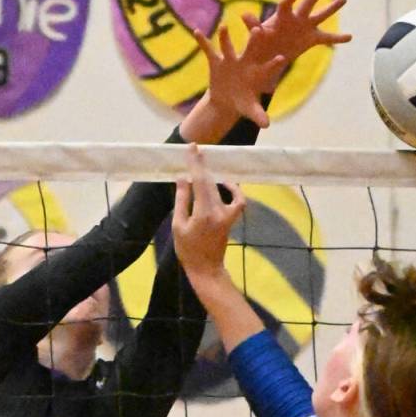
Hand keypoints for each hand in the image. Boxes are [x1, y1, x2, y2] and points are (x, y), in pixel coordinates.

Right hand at [172, 144, 245, 280]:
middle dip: (202, 166)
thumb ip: (182, 199)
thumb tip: (183, 178)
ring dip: (214, 176)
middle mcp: (219, 211)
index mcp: (203, 212)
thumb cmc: (188, 249)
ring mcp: (228, 215)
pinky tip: (223, 183)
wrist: (206, 268)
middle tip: (196, 151)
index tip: (192, 148)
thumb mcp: (178, 225)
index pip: (200, 181)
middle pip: (211, 182)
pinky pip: (237, 200)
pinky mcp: (232, 218)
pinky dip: (232, 190)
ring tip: (204, 168)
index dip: (196, 163)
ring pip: (223, 188)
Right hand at [195, 25, 286, 128]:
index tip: (281, 58)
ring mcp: (230, 60)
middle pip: (251, 49)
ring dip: (225, 37)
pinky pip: (208, 49)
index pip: (268, 67)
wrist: (227, 100)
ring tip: (223, 27)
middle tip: (258, 30)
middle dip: (254, 40)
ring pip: (228, 46)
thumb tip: (266, 125)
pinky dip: (202, 41)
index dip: (274, 64)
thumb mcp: (250, 109)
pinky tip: (196, 31)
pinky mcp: (216, 61)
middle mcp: (245, 62)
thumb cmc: (243, 104)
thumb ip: (258, 114)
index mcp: (257, 73)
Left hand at [241, 0, 352, 65]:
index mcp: (282, 16)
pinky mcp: (313, 39)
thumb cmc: (261, 42)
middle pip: (308, 4)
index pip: (285, 5)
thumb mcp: (257, 36)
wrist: (269, 55)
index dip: (287, 1)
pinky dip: (338, 38)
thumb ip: (253, 26)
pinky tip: (350, 37)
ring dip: (332, 7)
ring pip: (322, 15)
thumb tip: (244, 15)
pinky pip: (328, 38)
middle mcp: (297, 18)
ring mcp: (307, 27)